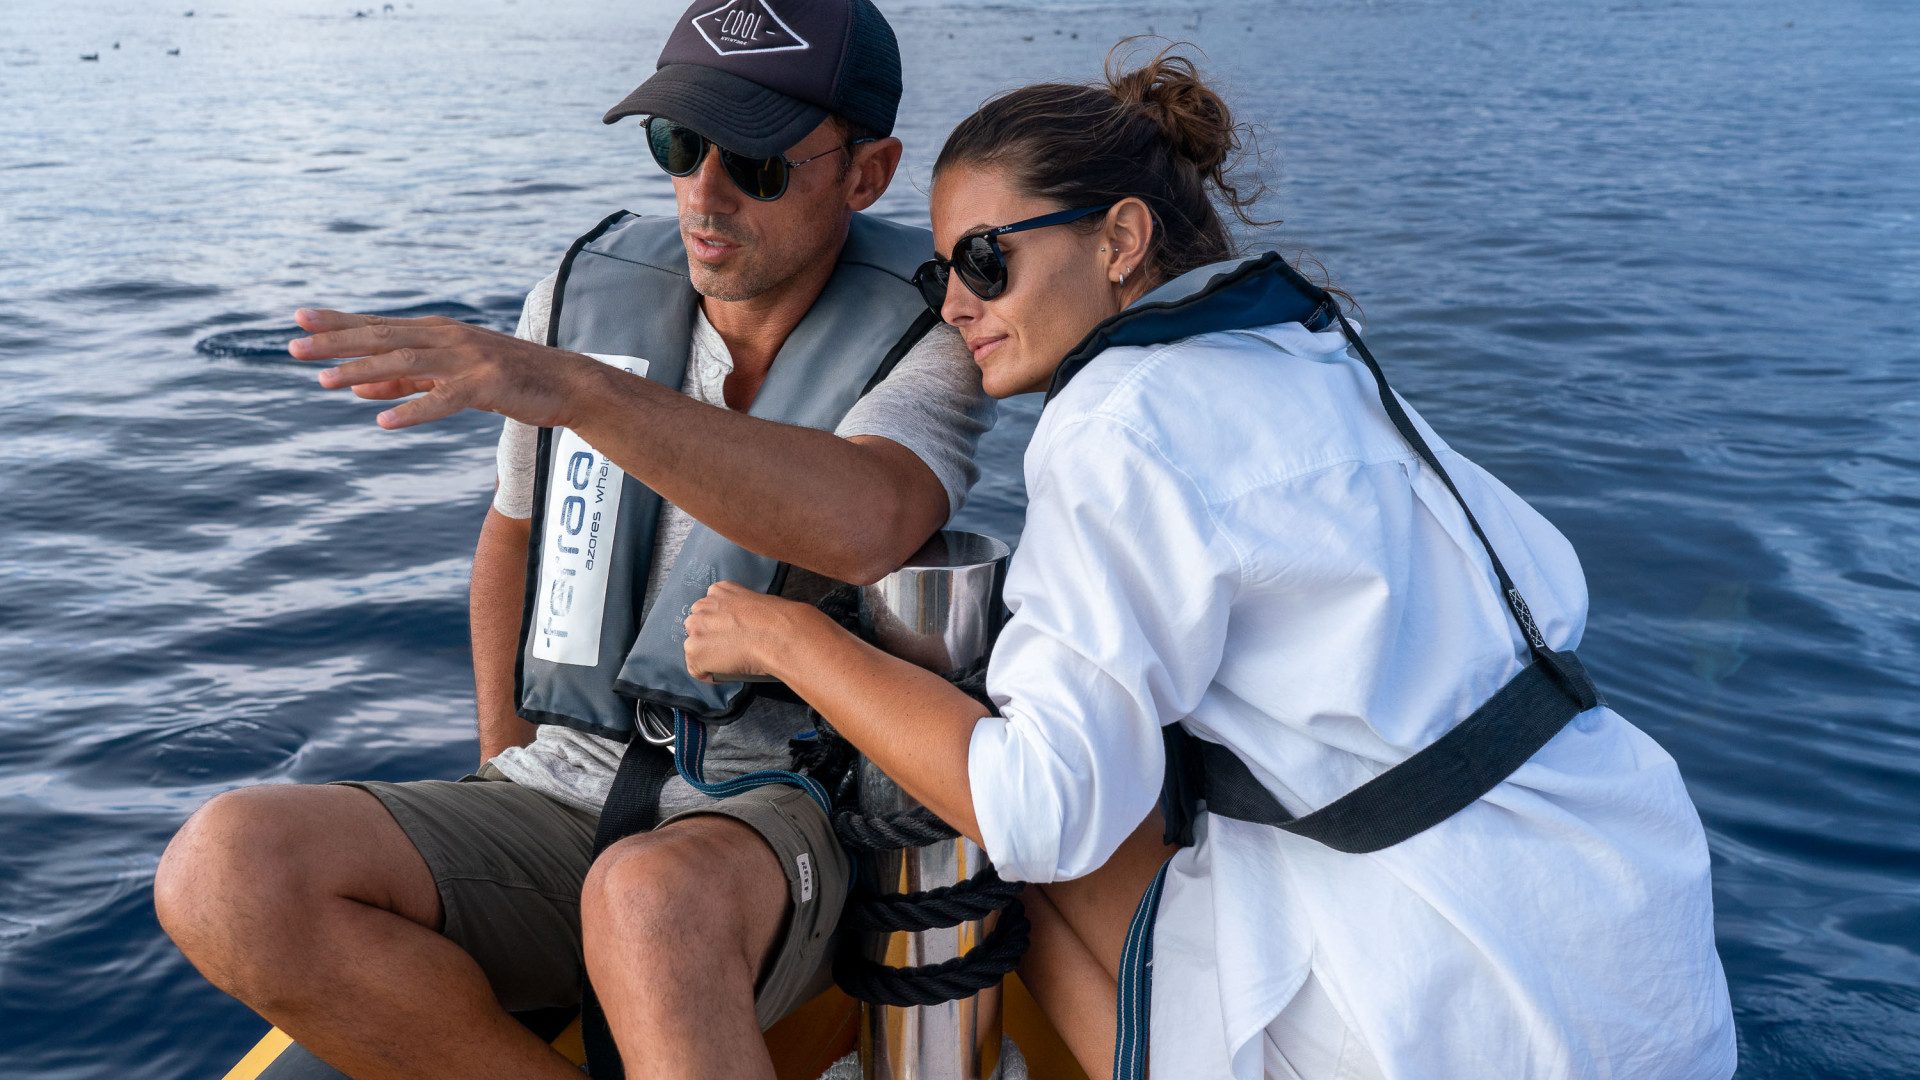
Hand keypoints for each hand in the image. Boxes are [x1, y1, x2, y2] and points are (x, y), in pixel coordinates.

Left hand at [289, 308, 602, 429]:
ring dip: (363, 372)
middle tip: (292, 347)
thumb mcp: (450, 377)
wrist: (568, 384)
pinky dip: (413, 409)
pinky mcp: (488, 384)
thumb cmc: (509, 380)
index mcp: (438, 332)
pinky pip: (444, 399)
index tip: (298, 318)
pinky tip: (385, 421)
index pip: (378, 325)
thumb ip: (404, 380)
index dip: (338, 322)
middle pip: (383, 338)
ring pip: (407, 364)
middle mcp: (448, 338)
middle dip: (336, 342)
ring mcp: (468, 359)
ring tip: (325, 382)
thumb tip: (357, 386)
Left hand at [683, 582, 818, 683]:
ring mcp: (696, 628)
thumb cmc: (777, 621)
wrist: (777, 636)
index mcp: (720, 591)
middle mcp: (703, 606)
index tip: (729, 633)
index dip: (719, 623)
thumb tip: (745, 627)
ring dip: (707, 653)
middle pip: (697, 625)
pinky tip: (722, 674)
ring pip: (694, 645)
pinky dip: (707, 674)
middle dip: (709, 636)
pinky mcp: (695, 650)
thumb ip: (743, 610)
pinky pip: (695, 668)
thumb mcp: (758, 603)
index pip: (710, 607)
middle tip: (728, 648)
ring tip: (725, 663)